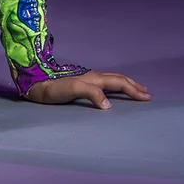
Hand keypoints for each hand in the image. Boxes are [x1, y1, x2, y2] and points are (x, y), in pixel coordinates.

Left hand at [25, 71, 150, 107]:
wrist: (36, 86)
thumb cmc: (53, 90)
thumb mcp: (73, 90)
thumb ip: (92, 94)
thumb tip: (109, 105)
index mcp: (94, 79)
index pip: (119, 83)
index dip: (133, 90)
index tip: (146, 97)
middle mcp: (93, 77)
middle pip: (118, 79)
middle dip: (134, 85)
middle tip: (147, 93)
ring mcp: (87, 80)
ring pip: (112, 80)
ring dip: (126, 84)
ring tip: (136, 89)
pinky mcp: (81, 84)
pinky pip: (105, 83)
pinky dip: (116, 86)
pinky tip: (114, 91)